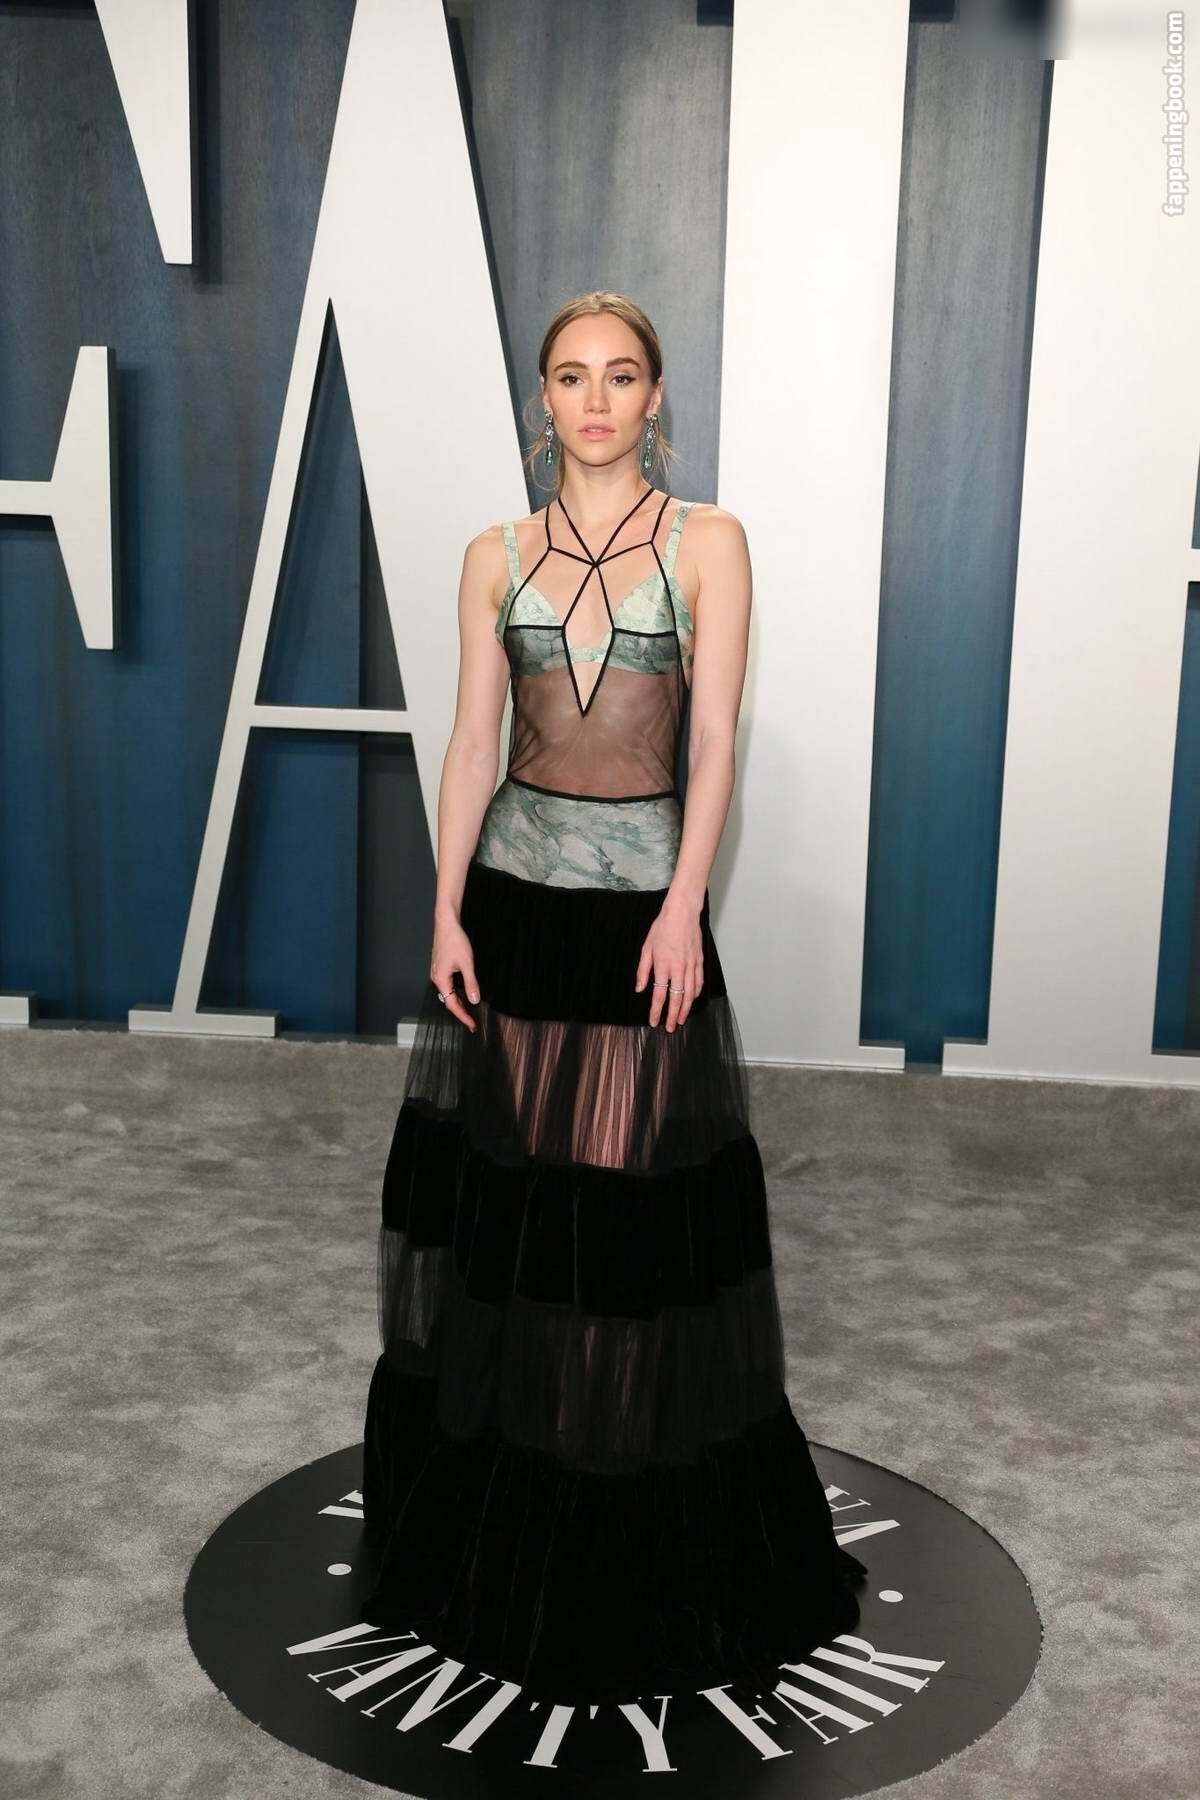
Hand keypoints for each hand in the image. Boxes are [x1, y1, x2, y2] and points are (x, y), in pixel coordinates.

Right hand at [430, 917, 479, 1031]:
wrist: (446, 923)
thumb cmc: (455, 941)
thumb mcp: (467, 964)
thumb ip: (471, 983)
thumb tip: (474, 1000)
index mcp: (441, 980)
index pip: (452, 1004)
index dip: (463, 1016)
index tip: (472, 1025)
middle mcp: (436, 978)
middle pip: (448, 1000)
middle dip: (460, 1011)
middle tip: (472, 1021)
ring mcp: (437, 972)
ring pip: (447, 993)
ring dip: (458, 1001)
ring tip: (469, 1010)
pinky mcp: (440, 967)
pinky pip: (447, 985)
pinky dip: (455, 992)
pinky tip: (463, 992)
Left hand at [635, 900, 703, 1030]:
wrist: (682, 913)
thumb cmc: (662, 928)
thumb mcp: (646, 947)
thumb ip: (643, 970)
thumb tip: (640, 988)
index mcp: (663, 965)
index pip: (659, 994)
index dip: (656, 1010)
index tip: (654, 1022)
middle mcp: (678, 968)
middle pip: (677, 998)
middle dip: (673, 1016)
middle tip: (671, 1028)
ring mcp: (691, 965)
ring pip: (690, 993)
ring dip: (685, 1009)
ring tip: (681, 1020)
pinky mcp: (699, 961)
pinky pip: (699, 982)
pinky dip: (695, 994)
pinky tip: (691, 1001)